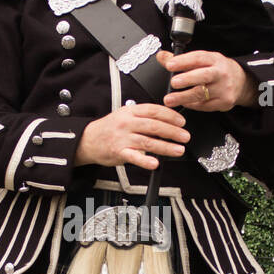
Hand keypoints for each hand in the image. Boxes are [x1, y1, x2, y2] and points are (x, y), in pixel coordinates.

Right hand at [75, 102, 189, 169]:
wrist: (88, 139)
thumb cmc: (110, 128)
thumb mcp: (125, 115)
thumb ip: (143, 116)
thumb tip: (166, 119)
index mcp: (131, 112)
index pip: (154, 110)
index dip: (171, 116)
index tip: (182, 122)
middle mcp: (127, 123)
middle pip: (154, 126)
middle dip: (173, 132)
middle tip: (185, 137)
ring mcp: (123, 138)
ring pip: (148, 141)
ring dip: (166, 147)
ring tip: (178, 150)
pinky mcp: (119, 152)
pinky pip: (134, 157)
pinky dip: (145, 160)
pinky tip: (155, 163)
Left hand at [157, 49, 255, 109]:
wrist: (240, 81)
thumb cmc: (216, 69)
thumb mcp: (202, 60)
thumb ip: (180, 60)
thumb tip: (161, 56)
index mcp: (214, 59)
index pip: (198, 58)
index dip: (183, 61)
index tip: (169, 65)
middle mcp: (221, 73)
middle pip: (204, 76)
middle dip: (188, 79)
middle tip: (174, 82)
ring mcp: (224, 88)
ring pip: (202, 94)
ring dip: (184, 97)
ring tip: (170, 100)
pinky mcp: (224, 102)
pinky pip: (205, 105)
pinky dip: (192, 105)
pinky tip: (184, 103)